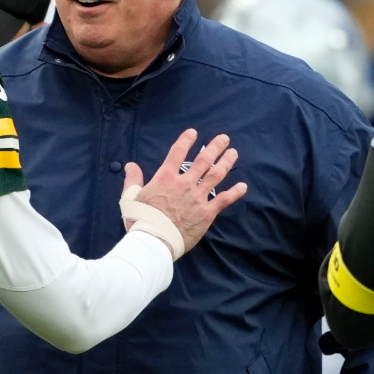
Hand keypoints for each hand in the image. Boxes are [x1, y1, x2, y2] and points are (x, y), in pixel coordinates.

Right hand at [122, 129, 246, 254]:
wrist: (154, 240)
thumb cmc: (141, 219)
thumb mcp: (131, 197)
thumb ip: (133, 179)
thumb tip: (130, 165)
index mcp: (165, 178)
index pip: (177, 152)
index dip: (186, 140)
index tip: (193, 132)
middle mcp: (184, 183)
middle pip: (203, 160)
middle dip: (215, 147)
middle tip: (224, 138)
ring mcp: (197, 197)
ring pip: (216, 175)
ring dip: (226, 162)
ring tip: (233, 153)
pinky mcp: (206, 213)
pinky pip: (223, 200)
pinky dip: (234, 192)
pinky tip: (242, 186)